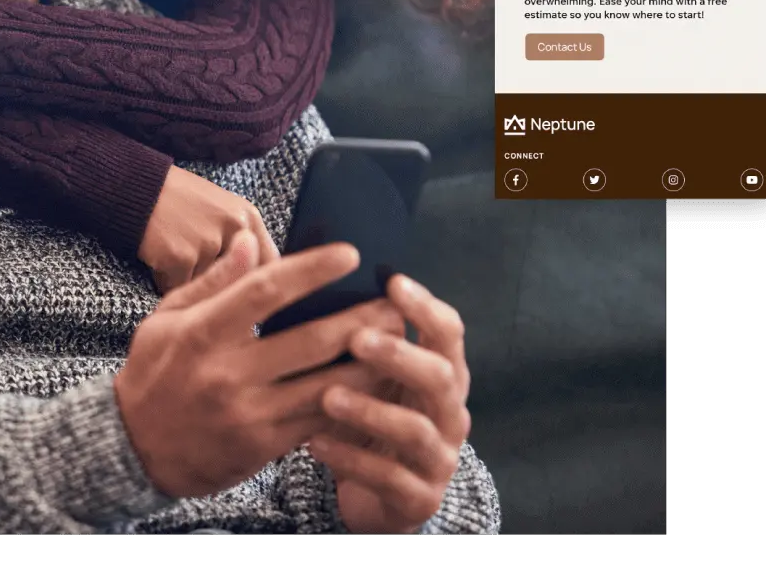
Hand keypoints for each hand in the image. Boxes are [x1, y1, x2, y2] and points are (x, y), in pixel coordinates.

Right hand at [114, 232, 405, 499]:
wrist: (133, 449)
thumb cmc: (153, 372)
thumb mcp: (166, 318)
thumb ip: (213, 282)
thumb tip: (248, 241)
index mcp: (203, 333)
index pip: (266, 292)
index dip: (312, 270)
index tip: (349, 254)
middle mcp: (228, 374)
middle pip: (309, 342)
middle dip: (360, 320)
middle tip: (395, 301)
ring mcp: (249, 414)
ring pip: (324, 387)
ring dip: (368, 365)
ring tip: (401, 343)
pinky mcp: (263, 446)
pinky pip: (318, 421)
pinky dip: (352, 403)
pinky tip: (378, 387)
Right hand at [138, 165, 277, 293]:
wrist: (138, 188)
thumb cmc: (179, 200)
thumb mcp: (220, 209)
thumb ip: (240, 238)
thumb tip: (257, 279)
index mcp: (247, 216)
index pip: (269, 262)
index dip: (255, 281)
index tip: (243, 291)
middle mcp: (234, 228)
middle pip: (236, 279)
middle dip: (219, 286)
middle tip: (197, 270)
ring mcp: (209, 243)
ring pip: (206, 286)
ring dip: (190, 282)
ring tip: (175, 251)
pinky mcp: (181, 257)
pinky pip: (179, 288)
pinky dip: (167, 280)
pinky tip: (161, 257)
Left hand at [308, 276, 471, 533]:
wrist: (381, 493)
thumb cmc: (373, 413)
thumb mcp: (374, 373)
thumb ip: (361, 330)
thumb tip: (323, 268)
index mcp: (443, 372)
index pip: (449, 331)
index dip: (425, 306)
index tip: (391, 281)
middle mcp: (450, 412)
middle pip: (440, 377)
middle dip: (400, 355)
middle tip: (357, 338)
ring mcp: (439, 457)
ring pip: (415, 430)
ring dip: (371, 410)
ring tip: (328, 396)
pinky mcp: (419, 498)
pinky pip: (389, 479)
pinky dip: (351, 459)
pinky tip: (315, 442)